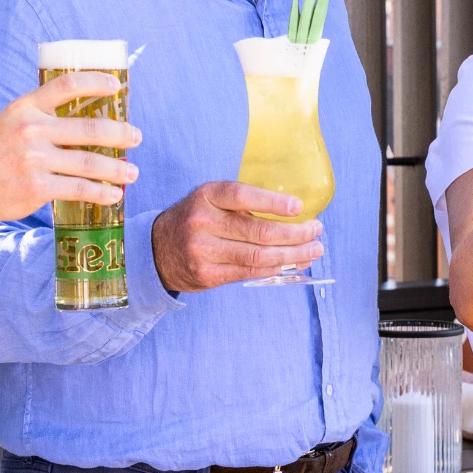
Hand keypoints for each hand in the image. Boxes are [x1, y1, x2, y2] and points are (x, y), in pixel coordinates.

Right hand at [0, 71, 141, 222]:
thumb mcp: (10, 121)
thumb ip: (40, 115)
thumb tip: (84, 115)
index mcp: (26, 108)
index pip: (67, 85)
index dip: (96, 82)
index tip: (117, 87)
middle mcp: (31, 130)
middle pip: (89, 129)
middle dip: (121, 134)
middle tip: (137, 137)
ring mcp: (34, 160)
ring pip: (89, 163)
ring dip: (117, 169)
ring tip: (133, 172)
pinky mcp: (36, 188)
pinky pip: (78, 189)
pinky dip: (101, 193)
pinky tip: (113, 195)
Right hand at [152, 182, 323, 291]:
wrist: (155, 250)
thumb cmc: (194, 219)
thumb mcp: (209, 200)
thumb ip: (241, 204)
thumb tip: (292, 212)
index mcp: (206, 196)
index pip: (242, 196)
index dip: (272, 202)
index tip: (299, 207)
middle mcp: (202, 223)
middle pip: (258, 232)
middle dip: (294, 234)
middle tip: (317, 231)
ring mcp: (203, 252)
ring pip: (258, 256)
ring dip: (292, 254)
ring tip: (314, 250)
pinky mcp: (207, 275)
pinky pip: (249, 272)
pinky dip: (276, 268)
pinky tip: (293, 263)